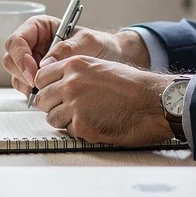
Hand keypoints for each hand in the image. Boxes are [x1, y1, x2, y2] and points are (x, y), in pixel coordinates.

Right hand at [2, 16, 149, 93]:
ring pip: (15, 75)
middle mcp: (32, 44)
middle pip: (11, 58)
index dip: (21, 57)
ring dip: (27, 86)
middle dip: (22, 74)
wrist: (112, 59)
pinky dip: (33, 93)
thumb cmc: (100, 44)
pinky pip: (26, 87)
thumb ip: (66, 49)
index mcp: (38, 27)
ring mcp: (33, 61)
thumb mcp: (87, 41)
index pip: (17, 40)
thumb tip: (45, 64)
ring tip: (48, 90)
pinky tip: (50, 94)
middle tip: (38, 86)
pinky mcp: (37, 78)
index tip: (35, 73)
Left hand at [33, 56, 174, 146]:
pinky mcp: (83, 125)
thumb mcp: (100, 67)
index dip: (47, 88)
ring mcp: (75, 105)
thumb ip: (76, 74)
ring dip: (65, 120)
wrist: (154, 101)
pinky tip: (96, 124)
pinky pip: (68, 131)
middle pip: (42, 99)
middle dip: (52, 106)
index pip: (41, 78)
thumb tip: (57, 85)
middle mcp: (71, 83)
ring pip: (52, 118)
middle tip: (67, 109)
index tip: (53, 94)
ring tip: (85, 117)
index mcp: (75, 65)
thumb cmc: (133, 86)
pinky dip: (79, 131)